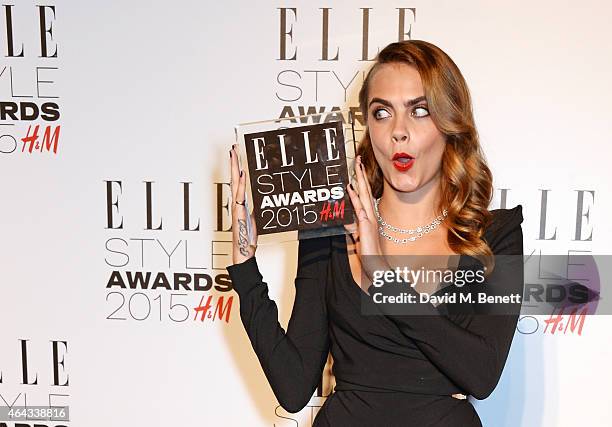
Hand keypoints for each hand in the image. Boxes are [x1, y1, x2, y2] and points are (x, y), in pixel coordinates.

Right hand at [229, 144, 257, 263]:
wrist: (244, 252)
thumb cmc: (248, 238)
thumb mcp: (256, 220)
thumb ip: (256, 208)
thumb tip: (260, 199)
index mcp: (241, 203)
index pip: (239, 181)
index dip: (238, 168)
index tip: (237, 155)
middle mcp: (237, 203)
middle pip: (234, 178)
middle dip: (234, 162)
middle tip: (233, 148)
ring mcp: (237, 207)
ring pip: (235, 184)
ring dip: (235, 168)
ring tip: (234, 154)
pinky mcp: (238, 212)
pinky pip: (240, 195)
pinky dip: (240, 185)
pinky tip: (241, 174)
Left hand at [344, 155, 389, 292]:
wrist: (375, 264)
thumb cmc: (369, 252)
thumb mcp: (358, 238)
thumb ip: (353, 229)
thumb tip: (347, 223)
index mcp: (369, 216)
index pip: (365, 195)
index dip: (362, 181)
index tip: (359, 168)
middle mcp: (371, 215)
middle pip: (366, 190)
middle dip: (362, 174)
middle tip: (358, 159)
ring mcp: (369, 218)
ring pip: (364, 195)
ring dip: (360, 180)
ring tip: (356, 166)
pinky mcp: (366, 225)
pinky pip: (359, 208)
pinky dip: (355, 197)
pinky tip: (350, 188)